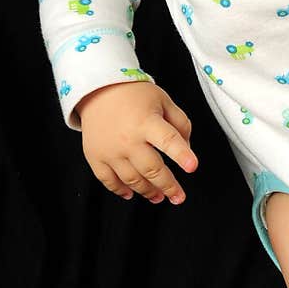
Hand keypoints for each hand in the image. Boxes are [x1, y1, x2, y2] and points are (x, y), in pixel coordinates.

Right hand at [76, 82, 198, 203]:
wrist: (97, 90)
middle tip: (179, 196)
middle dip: (169, 186)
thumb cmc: (132, 95)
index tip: (192, 167)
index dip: (182, 155)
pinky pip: (108, 180)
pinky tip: (131, 193)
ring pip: (132, 179)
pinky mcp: (95, 157)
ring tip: (159, 197)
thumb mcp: (163, 100)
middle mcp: (128, 139)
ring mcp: (110, 150)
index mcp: (146, 122)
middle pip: (152, 168)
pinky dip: (120, 190)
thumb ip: (181, 124)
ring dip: (148, 191)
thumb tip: (187, 149)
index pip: (168, 140)